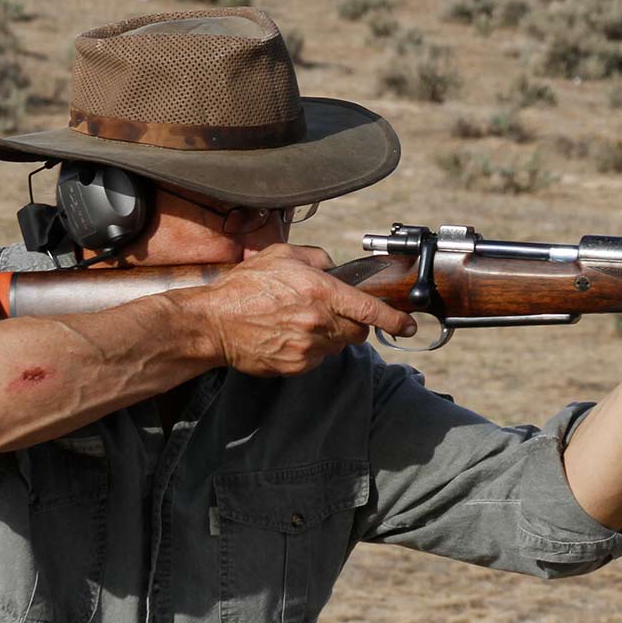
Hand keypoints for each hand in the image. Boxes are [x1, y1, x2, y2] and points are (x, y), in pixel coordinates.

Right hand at [195, 244, 415, 375]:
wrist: (212, 322)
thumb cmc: (244, 286)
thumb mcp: (282, 256)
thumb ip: (316, 258)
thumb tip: (335, 267)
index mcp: (321, 292)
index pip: (370, 310)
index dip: (395, 320)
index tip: (408, 326)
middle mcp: (319, 322)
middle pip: (359, 332)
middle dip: (355, 324)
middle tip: (335, 314)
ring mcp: (308, 348)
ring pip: (338, 346)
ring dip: (330, 336)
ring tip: (301, 322)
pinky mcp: (296, 366)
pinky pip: (318, 359)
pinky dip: (311, 349)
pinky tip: (288, 335)